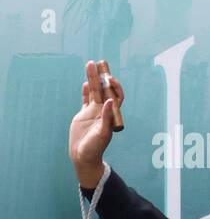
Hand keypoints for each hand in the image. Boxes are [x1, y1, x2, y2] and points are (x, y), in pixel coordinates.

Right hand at [69, 60, 122, 188]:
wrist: (83, 156)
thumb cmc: (95, 148)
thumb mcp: (102, 133)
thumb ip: (105, 118)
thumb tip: (108, 101)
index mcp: (111, 115)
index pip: (116, 97)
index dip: (114, 87)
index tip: (110, 79)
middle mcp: (104, 111)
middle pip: (104, 90)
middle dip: (102, 76)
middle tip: (99, 63)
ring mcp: (93, 112)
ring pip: (94, 92)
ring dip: (93, 79)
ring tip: (90, 65)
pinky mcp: (84, 115)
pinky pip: (86, 99)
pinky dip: (86, 91)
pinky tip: (86, 82)